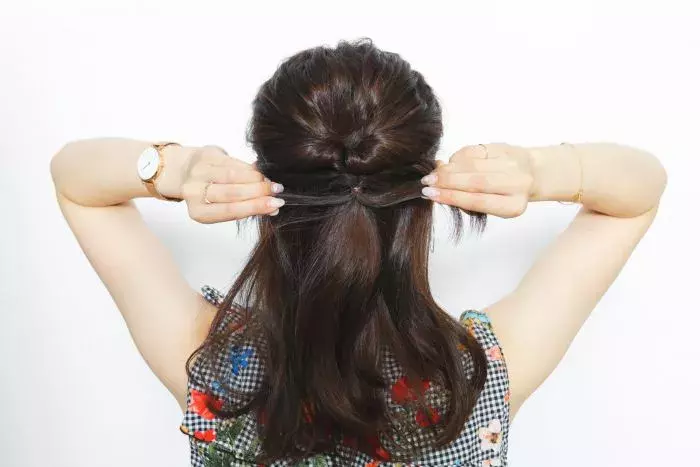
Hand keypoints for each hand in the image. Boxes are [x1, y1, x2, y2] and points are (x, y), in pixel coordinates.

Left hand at [178, 145, 284, 223]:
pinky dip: (249, 168)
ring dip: (256, 179)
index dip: (254, 207)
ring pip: (232, 176)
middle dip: (258, 193)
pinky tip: (260, 172)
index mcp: (199, 212)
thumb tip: (273, 209)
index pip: (230, 210)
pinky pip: (232, 162)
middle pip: (231, 193)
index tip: (275, 205)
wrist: (185, 171)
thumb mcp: (222, 207)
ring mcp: (198, 172)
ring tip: (271, 182)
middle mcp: (194, 192)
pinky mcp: (205, 156)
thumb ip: (245, 208)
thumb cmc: (208, 194)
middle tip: (277, 192)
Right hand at [420, 143, 534, 217]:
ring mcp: (512, 164)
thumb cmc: (507, 194)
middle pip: (475, 181)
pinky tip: (451, 163)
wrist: (533, 173)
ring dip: (449, 168)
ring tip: (434, 173)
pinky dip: (458, 157)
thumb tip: (438, 189)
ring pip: (473, 164)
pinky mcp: (505, 147)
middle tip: (427, 181)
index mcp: (513, 205)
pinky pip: (475, 151)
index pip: (477, 200)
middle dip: (447, 181)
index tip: (430, 194)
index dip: (452, 197)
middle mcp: (516, 184)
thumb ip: (468, 199)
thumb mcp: (492, 205)